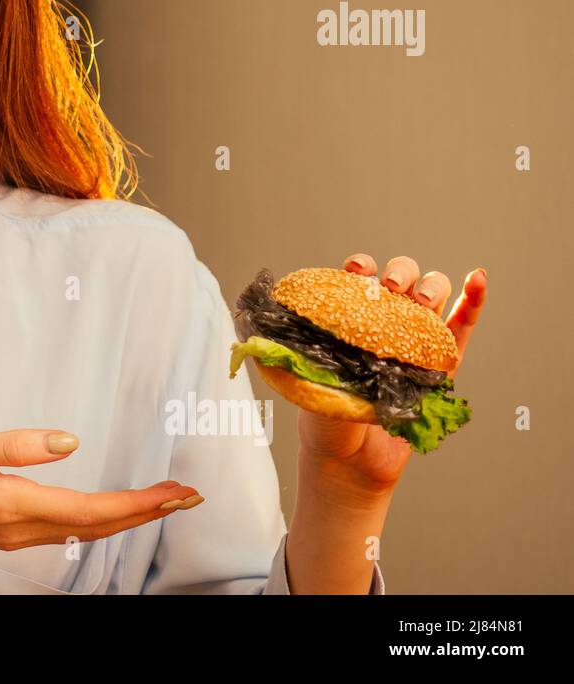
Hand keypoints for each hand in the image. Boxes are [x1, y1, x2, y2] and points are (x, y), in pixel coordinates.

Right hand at [0, 425, 202, 550]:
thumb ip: (13, 445)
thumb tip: (67, 442)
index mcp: (12, 504)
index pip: (91, 509)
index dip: (138, 503)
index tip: (175, 493)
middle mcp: (20, 527)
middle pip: (97, 525)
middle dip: (146, 512)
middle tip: (189, 495)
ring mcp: (14, 532)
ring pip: (85, 529)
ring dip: (127, 515)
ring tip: (162, 499)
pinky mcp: (8, 527)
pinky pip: (67, 527)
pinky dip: (101, 517)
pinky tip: (113, 507)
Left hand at [297, 254, 486, 500]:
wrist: (351, 465)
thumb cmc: (324, 422)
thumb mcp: (307, 386)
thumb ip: (297, 362)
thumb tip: (256, 341)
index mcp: (348, 320)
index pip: (356, 278)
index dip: (359, 267)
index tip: (355, 273)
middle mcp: (382, 322)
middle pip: (399, 278)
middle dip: (398, 273)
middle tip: (390, 290)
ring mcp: (414, 339)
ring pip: (430, 295)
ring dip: (430, 286)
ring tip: (421, 302)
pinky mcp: (442, 363)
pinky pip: (461, 327)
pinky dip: (472, 301)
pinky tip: (477, 279)